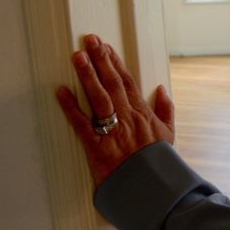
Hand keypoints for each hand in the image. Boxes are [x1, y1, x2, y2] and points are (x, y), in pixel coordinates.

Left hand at [55, 34, 174, 187]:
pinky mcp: (97, 146)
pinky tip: (61, 91)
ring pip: (98, 97)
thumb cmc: (158, 163)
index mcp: (143, 113)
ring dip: (87, 75)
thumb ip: (166, 110)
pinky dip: (70, 107)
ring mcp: (112, 130)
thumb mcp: (169, 134)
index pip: (127, 81)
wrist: (151, 188)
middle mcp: (127, 117)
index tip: (106, 47)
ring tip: (77, 56)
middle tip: (89, 40)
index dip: (115, 62)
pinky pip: (81, 123)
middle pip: (112, 82)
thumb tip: (162, 90)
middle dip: (100, 59)